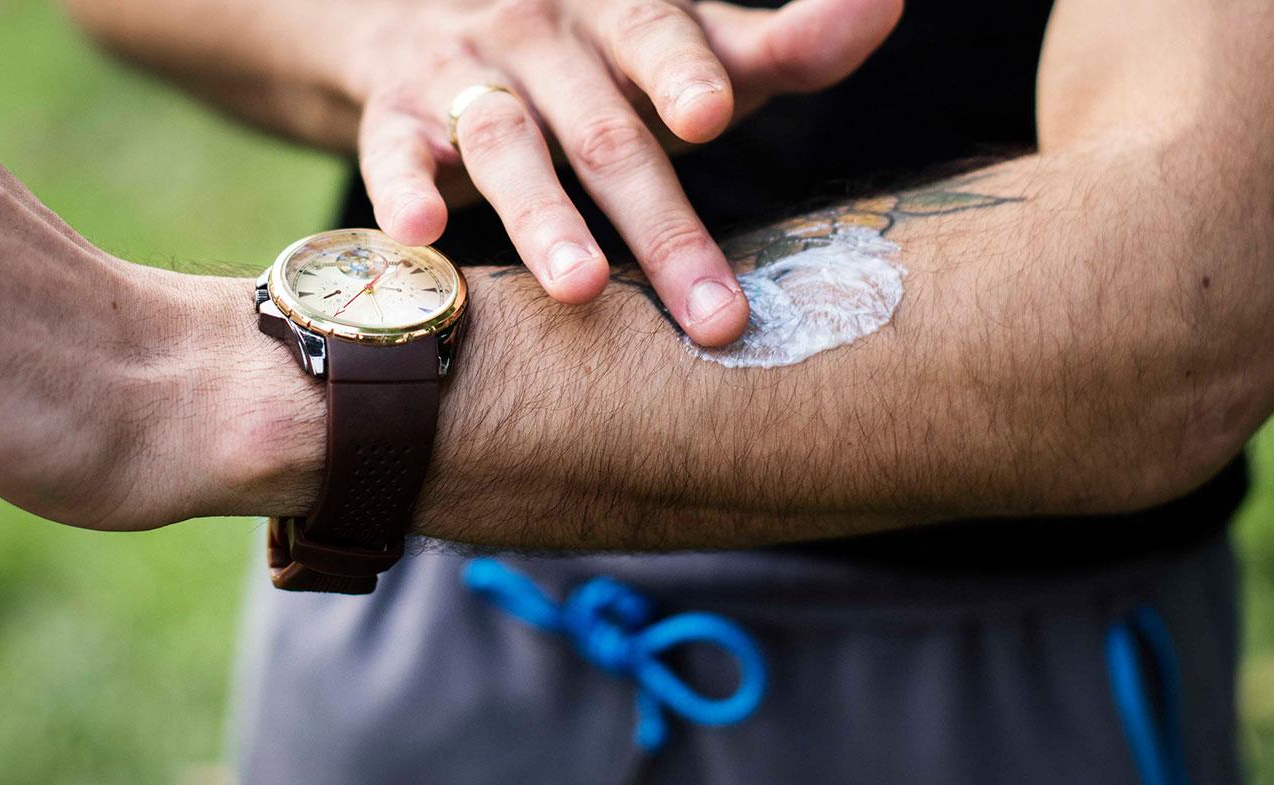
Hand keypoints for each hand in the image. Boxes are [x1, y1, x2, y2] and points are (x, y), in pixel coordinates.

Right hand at [339, 0, 901, 344]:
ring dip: (538, 217)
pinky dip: (401, 192)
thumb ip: (779, 43)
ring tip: (578, 290)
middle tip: (708, 312)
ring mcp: (462, 74)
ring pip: (501, 143)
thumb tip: (881, 4)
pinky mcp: (395, 118)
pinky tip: (420, 236)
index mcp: (619, 14)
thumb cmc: (595, 55)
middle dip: (655, 221)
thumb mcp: (683, 40)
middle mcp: (541, 36)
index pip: (655, 33)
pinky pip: (392, 154)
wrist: (422, 17)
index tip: (709, 116)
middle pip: (600, 129)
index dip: (679, 72)